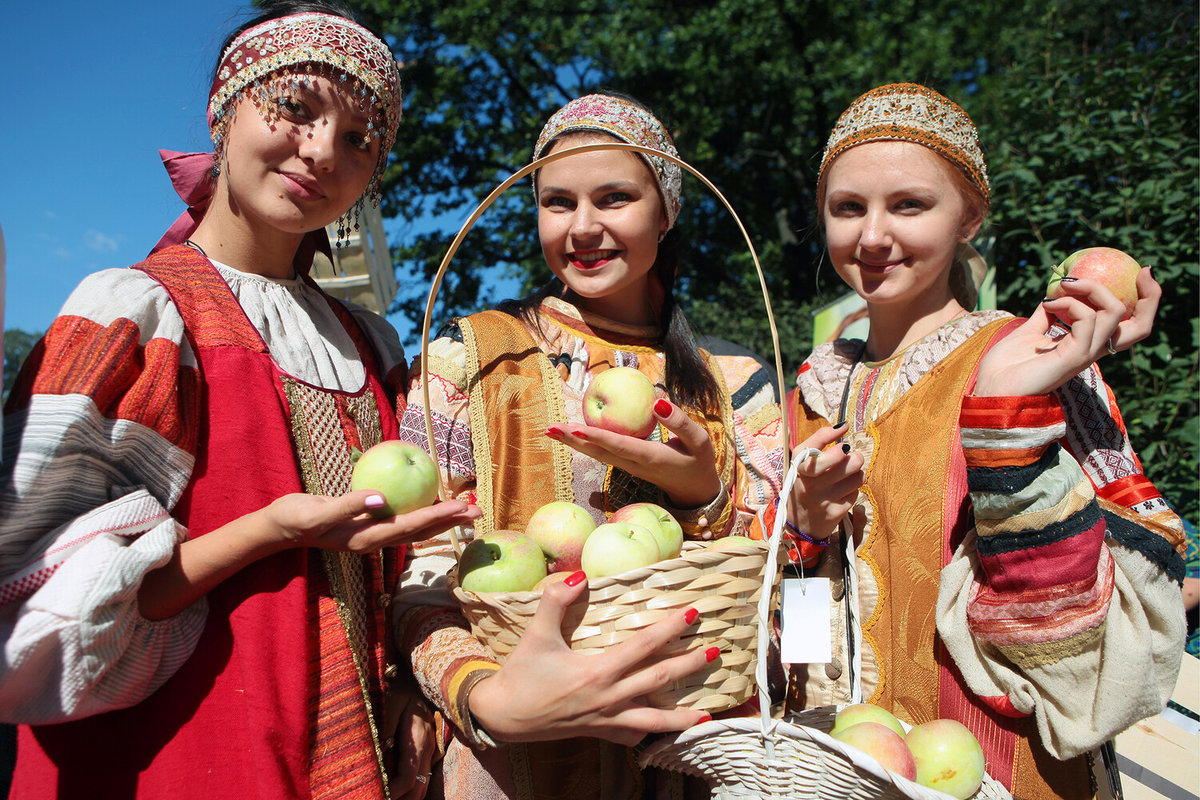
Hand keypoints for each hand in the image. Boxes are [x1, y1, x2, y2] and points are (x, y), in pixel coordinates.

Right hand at [260, 492, 480, 554]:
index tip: (461, 506)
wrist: (279, 528)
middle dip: (450, 521)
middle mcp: (374, 540)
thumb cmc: (295, 517)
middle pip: (420, 531)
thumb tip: (381, 498)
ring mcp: (372, 536)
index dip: (437, 517)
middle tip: (478, 510)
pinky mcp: (369, 527)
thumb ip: (348, 505)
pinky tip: (432, 502)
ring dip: (441, 519)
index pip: (410, 527)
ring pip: (415, 528)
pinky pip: (402, 520)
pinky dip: (421, 512)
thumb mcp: (317, 512)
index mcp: (366, 538)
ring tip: (466, 510)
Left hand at [383, 684, 437, 799]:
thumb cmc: (401, 687)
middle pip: (417, 788)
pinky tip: (396, 789)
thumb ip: (385, 728)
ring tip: (386, 797)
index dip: (392, 792)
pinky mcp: (426, 748)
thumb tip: (378, 756)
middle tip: (378, 799)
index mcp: (417, 739)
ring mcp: (429, 749)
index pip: (407, 778)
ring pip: (422, 785)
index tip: (376, 795)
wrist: (418, 675)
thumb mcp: (390, 703)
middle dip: (400, 799)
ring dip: (406, 796)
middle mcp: (427, 748)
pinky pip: (422, 776)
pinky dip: (410, 788)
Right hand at [466, 574, 712, 745]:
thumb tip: (579, 575)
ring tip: (708, 716)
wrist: (503, 716)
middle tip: (716, 652)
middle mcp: (608, 698)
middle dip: (689, 666)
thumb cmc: (521, 674)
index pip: (643, 646)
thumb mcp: (536, 634)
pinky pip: (631, 735)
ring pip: (653, 721)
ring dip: (682, 717)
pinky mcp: (599, 732)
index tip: (693, 615)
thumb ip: (556, 601)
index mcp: (597, 672)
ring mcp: (606, 719)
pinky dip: (651, 733)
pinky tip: (664, 730)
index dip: (670, 629)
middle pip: (659, 681)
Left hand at [545, 399, 721, 507]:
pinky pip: (601, 453)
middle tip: (550, 428)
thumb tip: (658, 401)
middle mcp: (634, 464)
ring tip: (551, 431)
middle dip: (574, 440)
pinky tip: (571, 435)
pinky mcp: (627, 465)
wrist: (696, 490)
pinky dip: (584, 444)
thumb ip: (681, 422)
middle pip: (599, 452)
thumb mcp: (701, 441)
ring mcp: (628, 467)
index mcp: (652, 458)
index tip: (577, 429)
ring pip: (596, 454)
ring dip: (573, 443)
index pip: (621, 446)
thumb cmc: (699, 462)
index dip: (598, 438)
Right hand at [785, 424, 863, 541]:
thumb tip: (845, 425)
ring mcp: (823, 499)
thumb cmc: (804, 483)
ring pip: (858, 477)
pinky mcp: (835, 512)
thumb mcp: (802, 461)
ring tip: (847, 475)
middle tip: (851, 458)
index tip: (844, 434)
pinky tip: (842, 491)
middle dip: (855, 457)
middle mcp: (809, 484)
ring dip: (856, 474)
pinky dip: (852, 489)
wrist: (799, 521)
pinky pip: (856, 493)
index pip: (816, 449)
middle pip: (849, 462)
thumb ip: (820, 439)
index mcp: (799, 467)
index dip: (834, 440)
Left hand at [975, 269, 1159, 396]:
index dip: (1147, 301)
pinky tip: (1047, 305)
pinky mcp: (1073, 357)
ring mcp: (1084, 354)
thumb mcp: (1031, 331)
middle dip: (1150, 295)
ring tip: (1060, 289)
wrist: (990, 387)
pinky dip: (1069, 304)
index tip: (1143, 273)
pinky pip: (1086, 320)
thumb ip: (1048, 313)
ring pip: (1113, 312)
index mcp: (1086, 344)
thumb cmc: (1007, 365)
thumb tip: (1056, 292)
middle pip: (1141, 326)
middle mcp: (1092, 350)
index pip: (1130, 326)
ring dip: (1089, 288)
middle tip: (1140, 270)